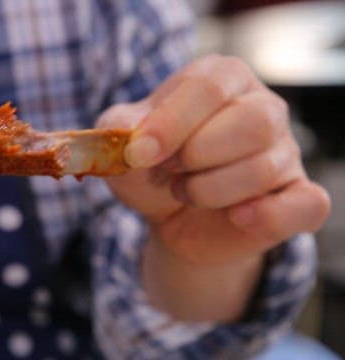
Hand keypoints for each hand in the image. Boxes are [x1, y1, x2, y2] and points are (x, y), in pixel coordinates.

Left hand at [97, 54, 329, 265]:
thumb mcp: (121, 142)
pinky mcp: (298, 196)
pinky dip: (269, 216)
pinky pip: (307, 204)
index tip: (140, 155)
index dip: (171, 124)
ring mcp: (286, 152)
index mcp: (221, 77)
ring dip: (208, 191)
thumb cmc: (149, 166)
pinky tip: (237, 217)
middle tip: (168, 171)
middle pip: (251, 123)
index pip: (208, 87)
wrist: (168, 214)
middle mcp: (263, 107)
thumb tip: (136, 140)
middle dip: (195, 156)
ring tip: (185, 191)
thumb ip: (119, 129)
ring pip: (264, 169)